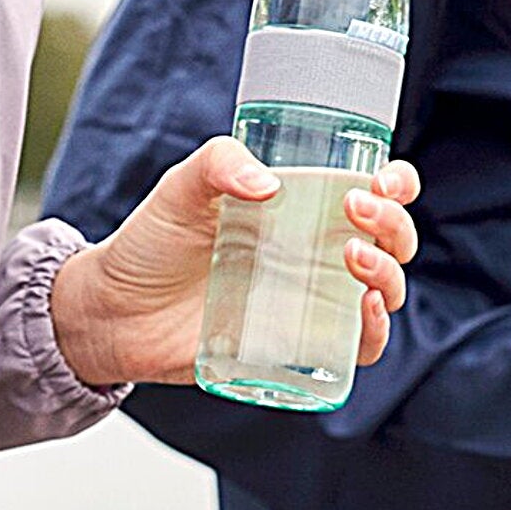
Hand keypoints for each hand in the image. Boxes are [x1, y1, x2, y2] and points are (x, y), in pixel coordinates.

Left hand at [50, 136, 419, 387]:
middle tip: (355, 213)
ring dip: (389, 273)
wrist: (114, 310)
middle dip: (394, 225)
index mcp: (303, 208)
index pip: (374, 192)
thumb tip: (268, 184)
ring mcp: (312, 301)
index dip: (396, 185)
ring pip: (386, 291)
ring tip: (351, 257)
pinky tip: (362, 308)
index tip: (381, 182)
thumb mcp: (182, 187)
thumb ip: (220, 163)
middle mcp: (317, 254)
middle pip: (393, 241)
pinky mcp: (298, 346)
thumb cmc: (151, 242)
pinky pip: (358, 346)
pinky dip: (374, 330)